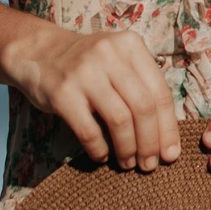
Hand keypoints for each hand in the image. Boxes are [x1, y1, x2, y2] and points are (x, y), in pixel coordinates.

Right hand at [1, 26, 180, 172]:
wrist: (39, 52)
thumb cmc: (88, 64)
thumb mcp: (118, 60)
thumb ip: (141, 86)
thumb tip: (166, 139)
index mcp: (130, 45)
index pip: (159, 91)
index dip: (168, 127)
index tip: (171, 154)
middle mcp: (110, 54)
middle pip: (143, 107)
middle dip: (150, 143)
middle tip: (150, 165)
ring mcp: (85, 72)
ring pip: (120, 120)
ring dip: (128, 149)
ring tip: (128, 163)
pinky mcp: (63, 92)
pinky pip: (89, 131)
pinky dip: (100, 150)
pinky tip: (102, 156)